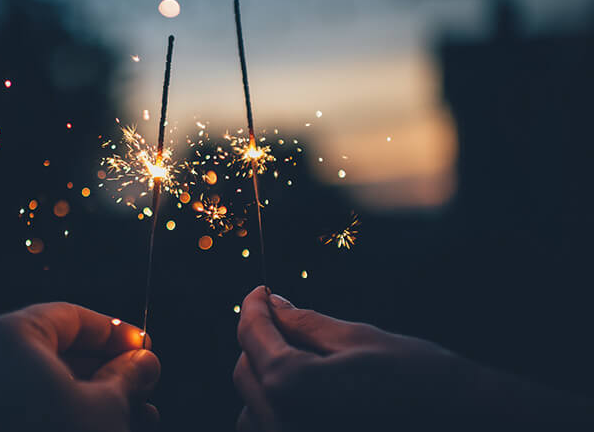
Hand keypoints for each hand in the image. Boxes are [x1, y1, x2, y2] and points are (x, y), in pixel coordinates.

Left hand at [0, 302, 160, 431]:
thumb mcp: (106, 407)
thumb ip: (127, 374)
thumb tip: (144, 361)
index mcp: (5, 338)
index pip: (69, 317)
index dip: (114, 331)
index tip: (145, 347)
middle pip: (52, 351)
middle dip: (105, 369)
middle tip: (143, 383)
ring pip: (38, 385)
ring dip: (89, 395)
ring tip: (136, 414)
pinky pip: (20, 409)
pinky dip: (58, 413)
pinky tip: (100, 428)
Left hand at [233, 286, 591, 430]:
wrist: (466, 423)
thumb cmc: (418, 378)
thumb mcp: (357, 339)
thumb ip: (303, 324)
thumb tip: (271, 305)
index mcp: (292, 387)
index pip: (252, 338)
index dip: (253, 309)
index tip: (260, 293)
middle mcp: (282, 425)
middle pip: (246, 373)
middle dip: (260, 341)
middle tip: (283, 318)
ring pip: (252, 408)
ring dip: (266, 379)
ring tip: (299, 358)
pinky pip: (271, 430)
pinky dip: (277, 411)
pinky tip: (307, 395)